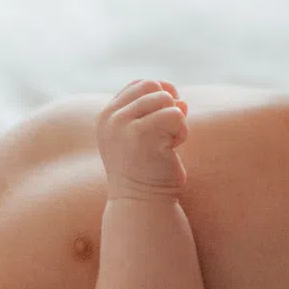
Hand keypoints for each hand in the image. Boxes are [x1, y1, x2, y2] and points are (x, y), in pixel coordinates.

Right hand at [97, 80, 189, 199]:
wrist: (142, 204)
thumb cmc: (147, 172)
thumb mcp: (144, 136)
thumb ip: (156, 112)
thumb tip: (181, 100)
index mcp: (106, 116)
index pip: (139, 84)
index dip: (160, 96)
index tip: (163, 123)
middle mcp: (110, 117)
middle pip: (152, 86)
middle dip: (168, 107)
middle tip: (166, 135)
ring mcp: (122, 124)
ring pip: (165, 99)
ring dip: (176, 122)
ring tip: (167, 145)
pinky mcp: (140, 133)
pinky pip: (175, 115)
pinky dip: (181, 132)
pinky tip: (172, 150)